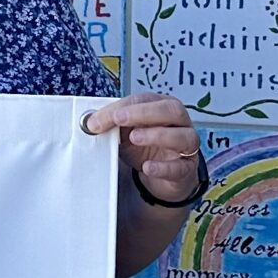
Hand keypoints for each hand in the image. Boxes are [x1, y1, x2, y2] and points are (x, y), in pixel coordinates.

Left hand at [85, 91, 202, 206]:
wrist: (161, 177)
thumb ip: (113, 125)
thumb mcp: (126, 134)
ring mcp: (187, 147)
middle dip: (144, 112)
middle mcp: (180, 124)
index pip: (146, 100)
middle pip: (172, 110)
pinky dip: (163, 167)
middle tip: (119, 119)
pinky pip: (180, 167)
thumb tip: (91, 121)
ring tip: (134, 138)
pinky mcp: (186, 169)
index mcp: (164, 108)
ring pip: (183, 136)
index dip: (124, 107)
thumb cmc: (145, 149)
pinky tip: (147, 167)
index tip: (100, 117)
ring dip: (157, 135)